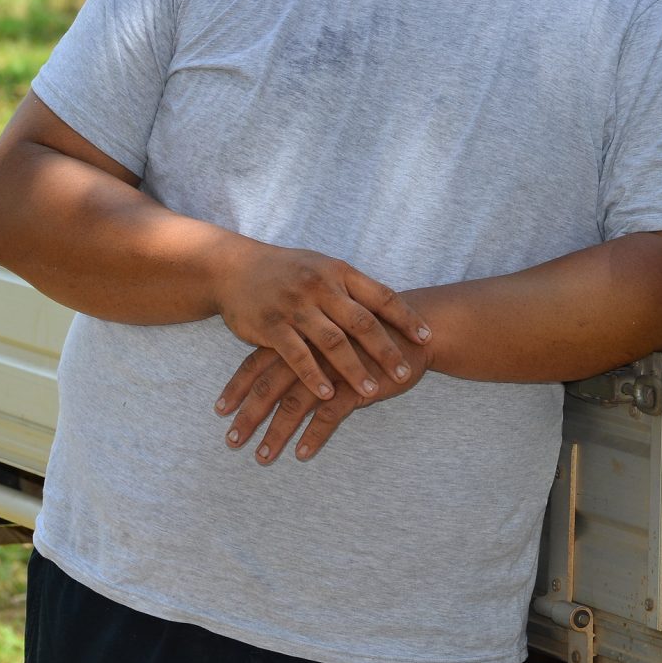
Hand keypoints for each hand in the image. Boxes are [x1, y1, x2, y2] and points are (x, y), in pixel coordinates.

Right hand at [209, 245, 429, 403]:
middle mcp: (320, 286)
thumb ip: (353, 288)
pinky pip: (296, 355)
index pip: (381, 295)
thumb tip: (391, 309)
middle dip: (386, 350)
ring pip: (331, 342)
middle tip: (406, 374)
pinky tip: (328, 394)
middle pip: (361, 322)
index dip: (406, 317)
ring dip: (354, 369)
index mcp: (338, 272)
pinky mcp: (270, 325)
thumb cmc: (286, 270)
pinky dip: (314, 376)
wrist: (234, 268)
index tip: (427, 337)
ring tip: (372, 391)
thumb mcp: (322, 268)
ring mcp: (295, 305)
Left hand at [214, 331, 430, 463]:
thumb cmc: (369, 332)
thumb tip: (275, 369)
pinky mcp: (356, 386)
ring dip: (276, 433)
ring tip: (262, 457)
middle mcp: (309, 353)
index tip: (220, 409)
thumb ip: (304, 348)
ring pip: (294, 404)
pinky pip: (329, 415)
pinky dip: (313, 436)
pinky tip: (301, 453)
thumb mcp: (331, 333)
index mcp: (300, 337)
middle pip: (268, 386)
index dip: (238, 386)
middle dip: (248, 416)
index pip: (257, 362)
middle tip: (231, 441)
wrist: (414, 329)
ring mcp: (331, 370)